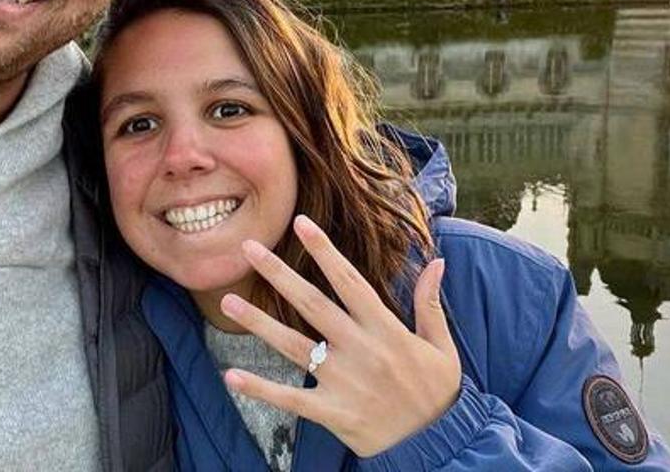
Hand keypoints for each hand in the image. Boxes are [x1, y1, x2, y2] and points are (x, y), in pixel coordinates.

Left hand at [220, 215, 461, 457]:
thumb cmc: (437, 392)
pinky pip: (290, 399)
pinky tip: (231, 376)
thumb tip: (437, 262)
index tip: (302, 223)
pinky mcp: (332, 412)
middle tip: (248, 247)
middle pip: (312, 305)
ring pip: (293, 346)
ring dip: (258, 322)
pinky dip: (260, 389)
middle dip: (279, 274)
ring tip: (228, 301)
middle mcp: (360, 350)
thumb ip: (430, 304)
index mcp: (386, 330)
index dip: (325, 251)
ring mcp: (343, 382)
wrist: (438, 445)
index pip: (349, 281)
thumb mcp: (441, 346)